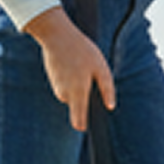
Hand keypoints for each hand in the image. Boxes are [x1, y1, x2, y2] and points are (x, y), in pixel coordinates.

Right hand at [26, 7, 117, 131]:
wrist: (57, 36)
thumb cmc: (82, 51)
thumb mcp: (101, 68)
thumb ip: (106, 89)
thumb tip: (110, 106)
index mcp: (78, 93)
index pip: (78, 121)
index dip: (84, 126)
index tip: (90, 127)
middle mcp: (64, 94)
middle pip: (77, 106)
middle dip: (85, 98)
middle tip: (92, 79)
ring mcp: (56, 87)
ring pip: (72, 94)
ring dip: (78, 86)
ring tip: (82, 68)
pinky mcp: (53, 80)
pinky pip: (66, 86)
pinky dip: (71, 79)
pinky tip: (74, 65)